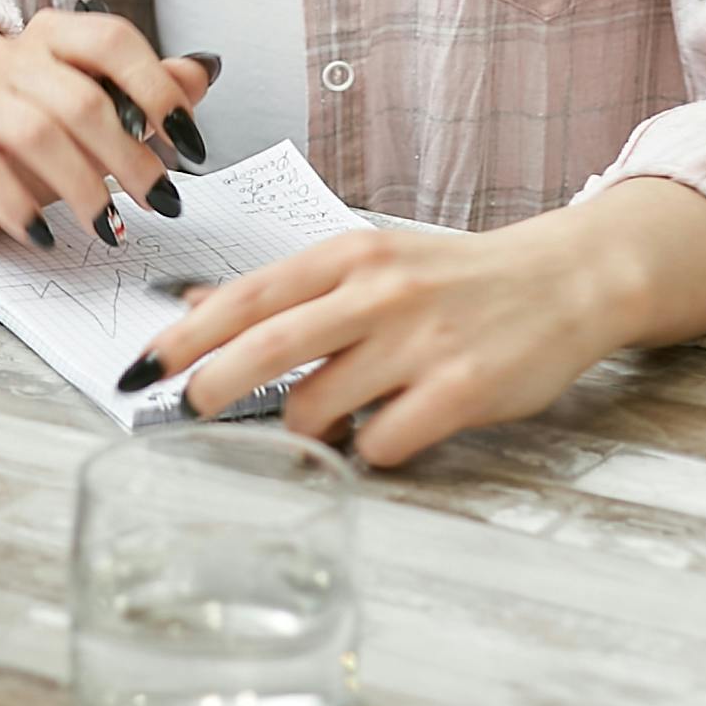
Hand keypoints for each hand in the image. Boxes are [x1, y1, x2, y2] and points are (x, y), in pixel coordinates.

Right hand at [0, 11, 213, 248]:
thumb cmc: (32, 123)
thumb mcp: (94, 104)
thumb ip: (148, 90)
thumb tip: (204, 72)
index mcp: (54, 35)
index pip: (112, 41)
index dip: (157, 89)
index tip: (189, 141)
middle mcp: (8, 57)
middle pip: (80, 99)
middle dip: (129, 157)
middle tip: (159, 198)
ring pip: (35, 134)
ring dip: (83, 188)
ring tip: (107, 225)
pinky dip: (23, 208)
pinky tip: (47, 233)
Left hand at [133, 181, 705, 467]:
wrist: (563, 279)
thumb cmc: (455, 276)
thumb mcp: (370, 260)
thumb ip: (293, 289)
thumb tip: (199, 308)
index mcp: (348, 255)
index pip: (248, 295)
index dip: (187, 334)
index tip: (141, 365)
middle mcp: (377, 292)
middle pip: (269, 344)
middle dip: (214, 383)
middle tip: (187, 410)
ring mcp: (419, 342)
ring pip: (319, 402)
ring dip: (302, 426)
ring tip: (320, 421)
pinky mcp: (459, 392)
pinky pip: (382, 442)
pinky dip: (367, 449)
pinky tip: (383, 435)